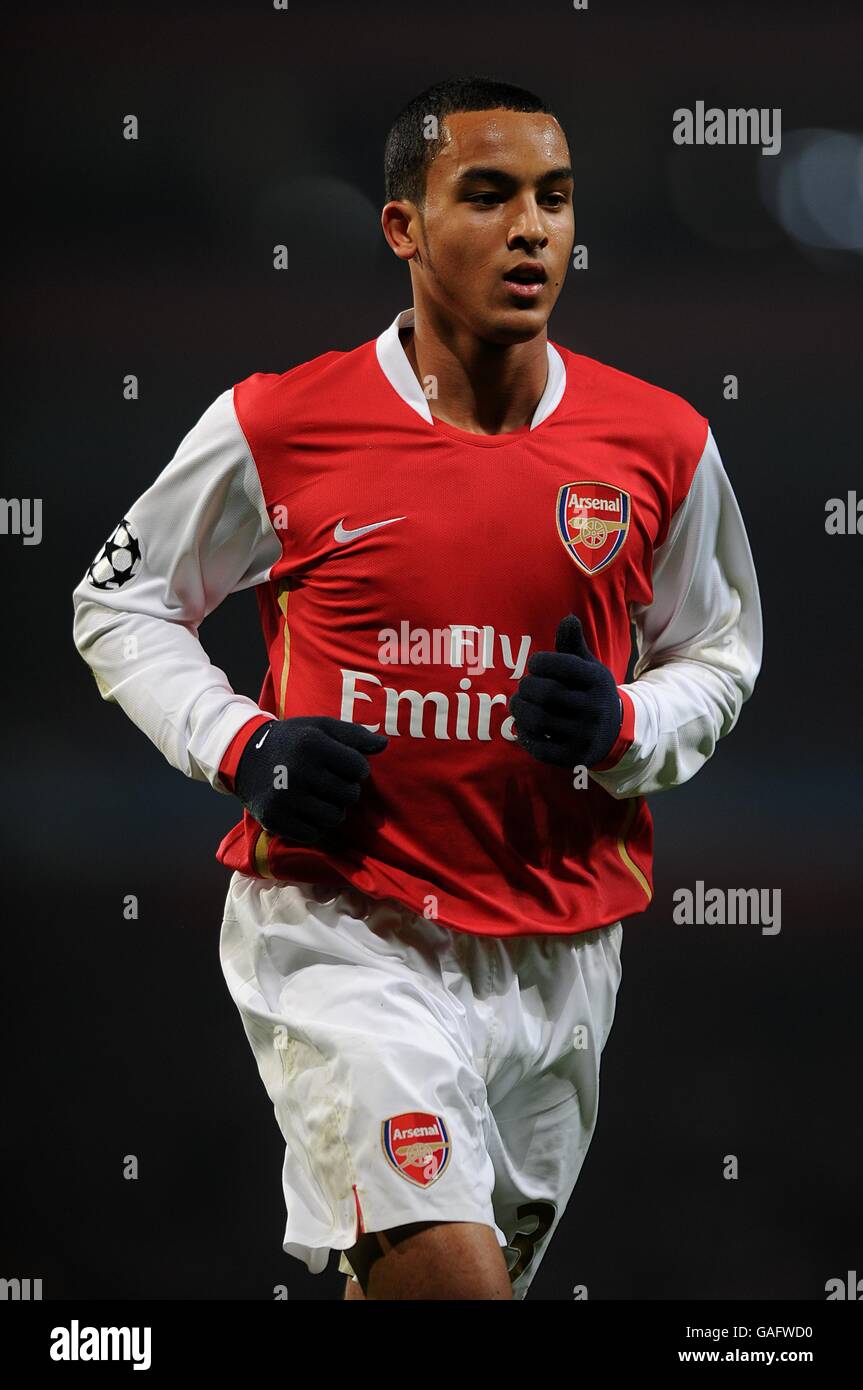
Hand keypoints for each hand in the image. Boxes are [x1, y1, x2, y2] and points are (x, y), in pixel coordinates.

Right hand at [233, 715, 387, 842]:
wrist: (245, 756)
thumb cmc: (293, 740)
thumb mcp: (321, 727)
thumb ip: (354, 735)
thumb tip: (384, 744)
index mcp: (312, 744)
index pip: (359, 768)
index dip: (356, 768)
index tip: (344, 765)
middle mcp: (298, 771)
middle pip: (350, 795)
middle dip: (346, 790)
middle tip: (331, 783)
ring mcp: (285, 797)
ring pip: (335, 818)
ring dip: (334, 810)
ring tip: (321, 797)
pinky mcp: (275, 819)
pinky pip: (314, 834)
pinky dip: (316, 826)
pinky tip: (306, 810)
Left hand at [508, 614, 622, 767]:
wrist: (615, 732)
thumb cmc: (590, 692)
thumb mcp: (588, 667)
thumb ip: (574, 644)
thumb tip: (568, 618)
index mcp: (598, 681)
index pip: (561, 664)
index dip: (539, 662)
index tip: (535, 665)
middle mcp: (595, 708)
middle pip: (546, 693)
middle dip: (526, 687)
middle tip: (523, 687)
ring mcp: (585, 735)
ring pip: (539, 719)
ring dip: (520, 710)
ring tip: (518, 704)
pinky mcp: (575, 757)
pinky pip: (540, 747)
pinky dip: (526, 735)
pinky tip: (524, 726)